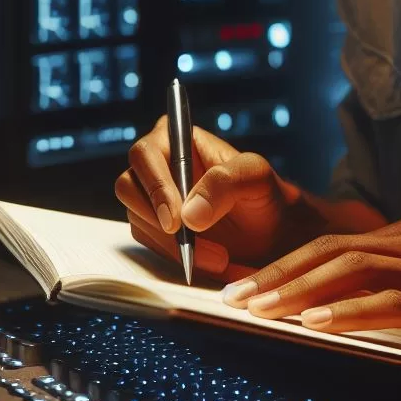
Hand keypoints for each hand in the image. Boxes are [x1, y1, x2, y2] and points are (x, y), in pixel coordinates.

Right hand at [115, 117, 305, 279]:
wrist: (272, 234)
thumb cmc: (265, 196)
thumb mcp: (257, 178)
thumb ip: (226, 182)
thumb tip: (189, 213)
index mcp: (178, 139)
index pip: (145, 154)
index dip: (155, 186)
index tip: (176, 221)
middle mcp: (158, 165)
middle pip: (129, 188)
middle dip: (158, 221)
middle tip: (191, 247)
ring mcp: (153, 197)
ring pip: (137, 219)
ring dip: (172, 245)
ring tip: (218, 257)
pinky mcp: (154, 226)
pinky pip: (148, 243)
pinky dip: (174, 257)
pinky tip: (206, 261)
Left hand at [221, 216, 400, 376]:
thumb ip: (385, 286)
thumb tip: (321, 307)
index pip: (332, 241)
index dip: (285, 263)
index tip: (248, 284)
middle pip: (332, 249)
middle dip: (278, 274)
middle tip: (238, 296)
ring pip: (351, 269)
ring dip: (299, 292)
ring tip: (262, 311)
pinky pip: (386, 302)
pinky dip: (345, 312)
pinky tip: (315, 325)